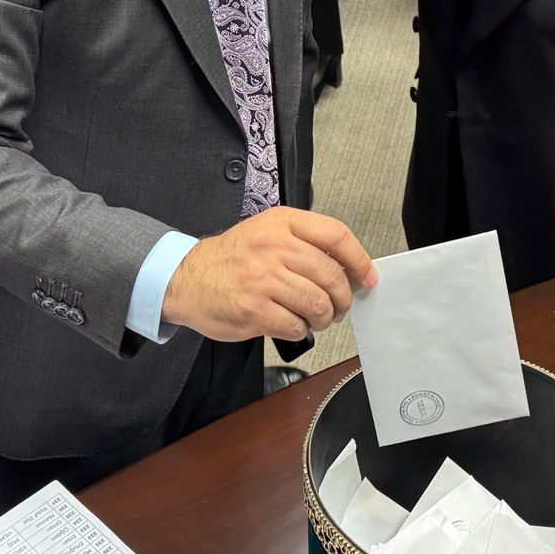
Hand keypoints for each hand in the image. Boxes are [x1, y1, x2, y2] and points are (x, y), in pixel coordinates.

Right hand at [160, 207, 377, 342]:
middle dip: (342, 299)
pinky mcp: (254, 309)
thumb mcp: (267, 232)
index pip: (336, 236)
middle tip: (337, 307)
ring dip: (323, 318)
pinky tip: (291, 324)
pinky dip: (300, 330)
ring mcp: (263, 279)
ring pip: (318, 304)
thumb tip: (347, 267)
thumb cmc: (231, 259)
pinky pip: (296, 326)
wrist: (187, 279)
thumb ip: (304, 243)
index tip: (367, 277)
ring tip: (315, 318)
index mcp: (281, 223)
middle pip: (332, 275)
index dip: (359, 260)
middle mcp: (273, 247)